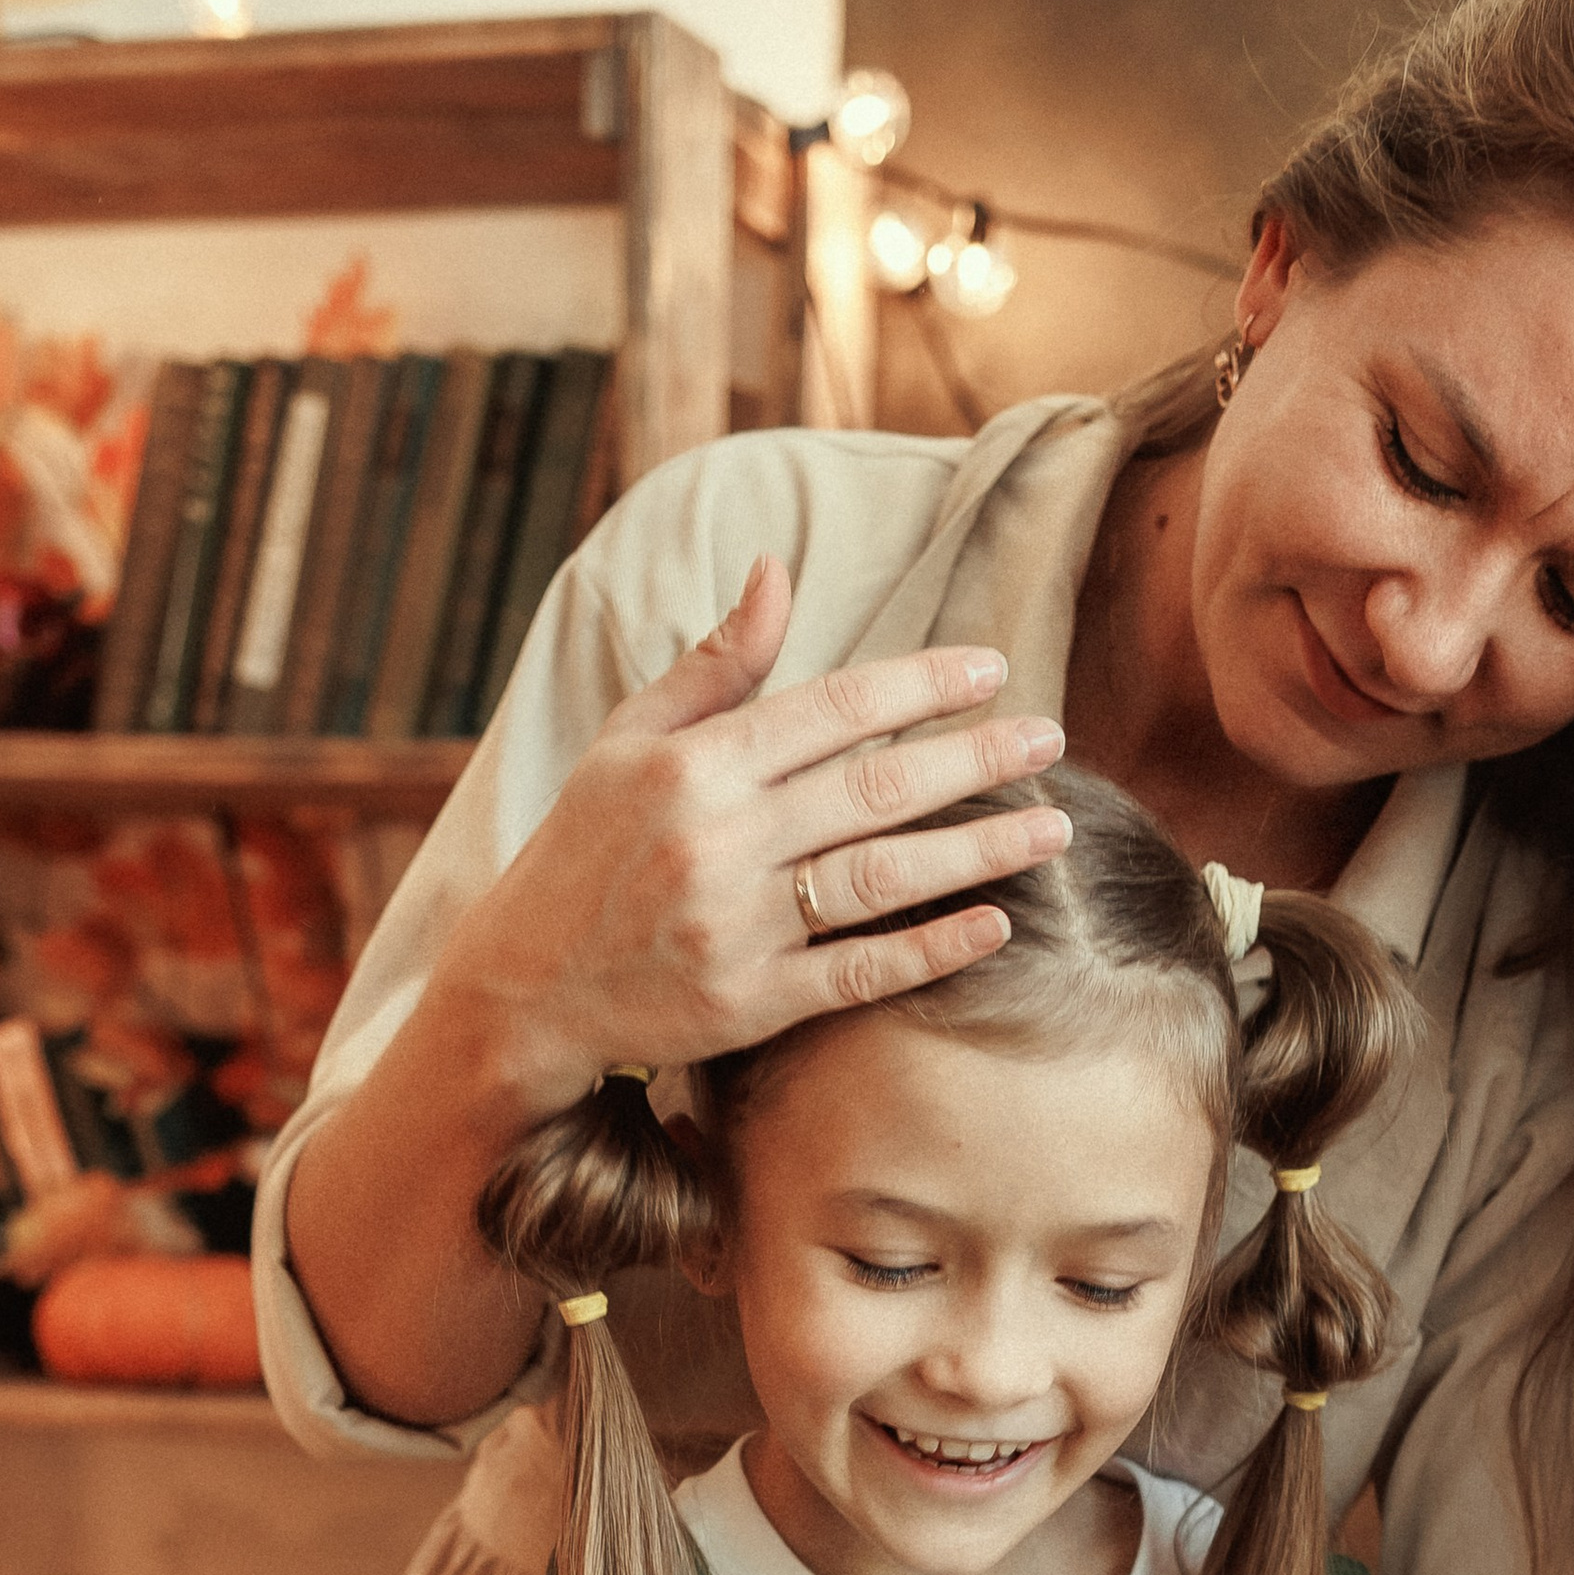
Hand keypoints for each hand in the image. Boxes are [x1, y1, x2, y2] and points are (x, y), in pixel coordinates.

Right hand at [436, 554, 1072, 1125]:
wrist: (522, 989)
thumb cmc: (584, 853)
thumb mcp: (628, 742)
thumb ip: (715, 665)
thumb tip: (779, 570)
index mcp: (694, 765)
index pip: (833, 708)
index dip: (922, 684)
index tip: (993, 668)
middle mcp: (717, 840)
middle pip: (876, 788)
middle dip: (975, 759)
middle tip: (1050, 738)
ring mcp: (736, 927)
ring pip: (881, 877)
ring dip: (977, 851)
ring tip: (1051, 829)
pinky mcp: (748, 1004)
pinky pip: (860, 970)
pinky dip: (932, 947)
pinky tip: (995, 922)